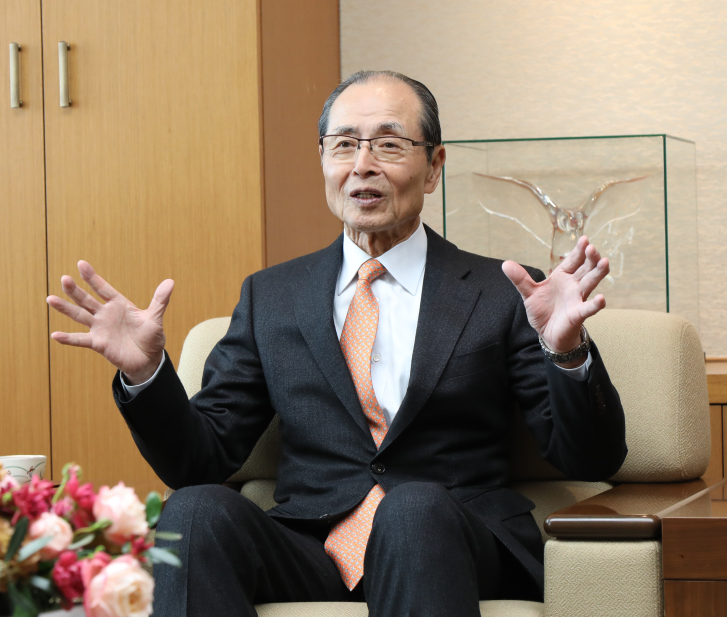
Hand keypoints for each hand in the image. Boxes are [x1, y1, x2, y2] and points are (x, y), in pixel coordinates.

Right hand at [47, 261, 173, 383]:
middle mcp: (106, 314)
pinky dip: (69, 338)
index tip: (81, 264)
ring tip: (51, 298)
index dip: (92, 278)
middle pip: (87, 300)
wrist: (148, 359)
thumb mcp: (155, 317)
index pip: (103, 288)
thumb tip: (171, 282)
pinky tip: (55, 335)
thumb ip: (160, 300)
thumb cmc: (151, 337)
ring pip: (80, 316)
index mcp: (119, 305)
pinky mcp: (99, 343)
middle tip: (64, 278)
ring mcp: (100, 328)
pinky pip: (81, 340)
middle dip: (76, 290)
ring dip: (66, 308)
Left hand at [502, 236, 607, 358]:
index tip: (584, 238)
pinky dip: (595, 304)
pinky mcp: (578, 314)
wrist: (547, 333)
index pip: (572, 260)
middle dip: (590, 258)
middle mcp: (573, 285)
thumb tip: (505, 264)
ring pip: (590, 283)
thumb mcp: (529, 293)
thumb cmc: (543, 311)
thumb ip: (520, 279)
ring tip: (604, 262)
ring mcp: (578, 299)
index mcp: (562, 277)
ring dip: (598, 273)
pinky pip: (588, 308)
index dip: (578, 250)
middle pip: (585, 269)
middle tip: (592, 248)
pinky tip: (601, 298)